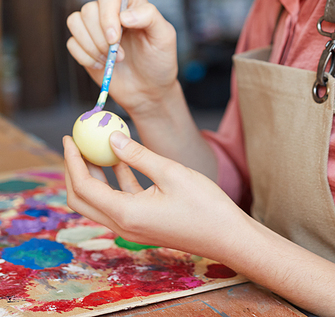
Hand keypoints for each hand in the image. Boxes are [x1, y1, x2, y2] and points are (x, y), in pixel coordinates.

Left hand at [63, 132, 243, 263]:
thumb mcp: (171, 172)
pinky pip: (118, 201)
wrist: (226, 236)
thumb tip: (111, 138)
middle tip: (75, 143)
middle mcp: (123, 225)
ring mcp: (132, 228)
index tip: (70, 137)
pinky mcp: (143, 224)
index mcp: (126, 214)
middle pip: (82, 198)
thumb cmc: (203, 205)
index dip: (73, 160)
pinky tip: (120, 159)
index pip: (84, 186)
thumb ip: (139, 156)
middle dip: (74, 169)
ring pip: (98, 201)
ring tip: (95, 146)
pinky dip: (114, 181)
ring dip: (93, 174)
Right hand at [66, 0, 177, 115]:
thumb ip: (150, 17)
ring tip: (111, 60)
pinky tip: (101, 65)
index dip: (107, 15)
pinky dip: (85, 57)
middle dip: (100, 37)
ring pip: (75, 22)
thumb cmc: (159, 61)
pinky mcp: (85, 46)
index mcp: (130, 3)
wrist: (148, 90)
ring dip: (91, 46)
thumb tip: (124, 15)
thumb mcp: (164, 36)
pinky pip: (72, 43)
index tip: (115, 38)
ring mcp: (95, 29)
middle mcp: (110, 12)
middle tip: (120, 55)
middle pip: (89, 10)